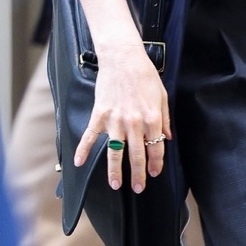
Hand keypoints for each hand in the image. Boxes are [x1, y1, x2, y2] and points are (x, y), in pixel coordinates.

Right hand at [75, 38, 171, 193]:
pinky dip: (83, 150)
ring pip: (115, 152)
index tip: (155, 174)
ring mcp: (115, 120)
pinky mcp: (100, 114)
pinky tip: (78, 163)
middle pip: (136, 156)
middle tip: (139, 188)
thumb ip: (165, 119)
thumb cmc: (144, 75)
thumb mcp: (162, 96)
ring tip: (115, 185)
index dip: (156, 164)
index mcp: (152, 118)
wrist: (123, 58)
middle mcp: (134, 123)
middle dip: (138, 175)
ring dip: (115, 171)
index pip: (156, 148)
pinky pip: (91, 136)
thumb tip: (167, 138)